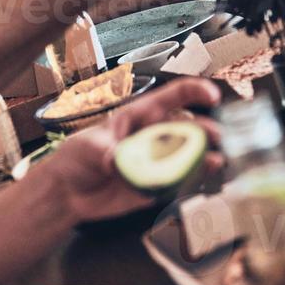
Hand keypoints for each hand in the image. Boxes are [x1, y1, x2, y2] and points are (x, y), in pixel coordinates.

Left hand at [41, 78, 222, 223]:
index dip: (193, 91)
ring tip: (217, 159)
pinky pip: (180, 181)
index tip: (211, 94)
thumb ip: (106, 152)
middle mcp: (151, 136)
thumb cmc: (76, 158)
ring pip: (187, 154)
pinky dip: (194, 179)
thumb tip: (118, 161)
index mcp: (137, 116)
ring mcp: (156, 161)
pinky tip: (204, 177)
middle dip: (204, 128)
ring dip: (204, 155)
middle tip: (216, 135)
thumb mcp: (88, 147)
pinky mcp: (156, 186)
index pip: (170, 97)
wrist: (68, 193)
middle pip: (185, 126)